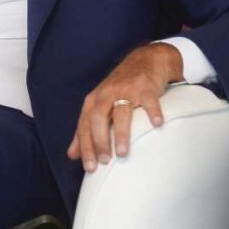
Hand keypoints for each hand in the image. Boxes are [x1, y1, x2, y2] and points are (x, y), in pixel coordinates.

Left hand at [66, 43, 182, 171]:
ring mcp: (127, 89)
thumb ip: (86, 129)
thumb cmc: (121, 88)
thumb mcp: (99, 105)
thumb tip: (71, 155)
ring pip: (121, 112)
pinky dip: (153, 112)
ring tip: (122, 153)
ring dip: (120, 133)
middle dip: (100, 141)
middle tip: (105, 161)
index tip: (90, 168)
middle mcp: (107, 94)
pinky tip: (157, 124)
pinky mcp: (146, 87)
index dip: (85, 147)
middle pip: (99, 118)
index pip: (85, 125)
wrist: (146, 59)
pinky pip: (149, 101)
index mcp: (94, 100)